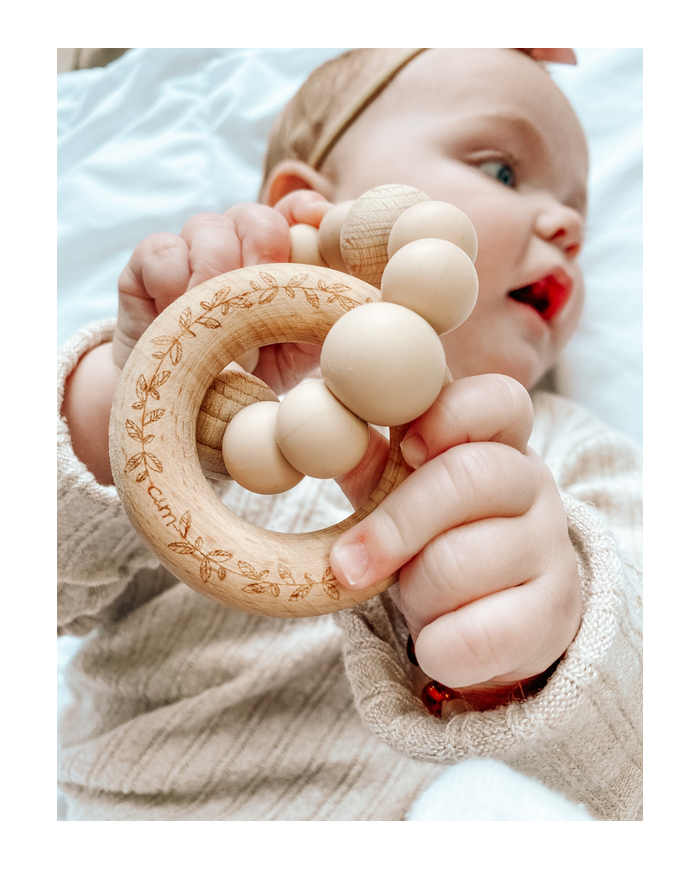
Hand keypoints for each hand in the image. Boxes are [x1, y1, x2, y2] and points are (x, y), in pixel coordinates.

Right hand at [115, 190, 330, 388]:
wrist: (187, 398)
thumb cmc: (252, 368)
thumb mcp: (298, 348)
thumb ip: (324, 316)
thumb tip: (362, 301)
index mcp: (276, 252)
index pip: (296, 212)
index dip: (307, 213)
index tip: (318, 226)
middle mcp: (237, 239)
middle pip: (255, 216)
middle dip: (263, 252)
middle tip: (260, 299)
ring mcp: (191, 244)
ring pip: (208, 228)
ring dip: (217, 280)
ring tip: (218, 328)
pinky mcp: (148, 260)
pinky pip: (164, 253)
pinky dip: (175, 288)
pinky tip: (181, 320)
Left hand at [332, 374, 581, 697]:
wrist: (487, 626)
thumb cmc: (433, 544)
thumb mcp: (400, 496)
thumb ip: (372, 464)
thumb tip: (328, 437)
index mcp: (498, 443)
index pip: (499, 400)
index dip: (452, 416)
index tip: (410, 447)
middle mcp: (534, 487)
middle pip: (470, 477)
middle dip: (396, 525)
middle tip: (348, 564)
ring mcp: (552, 549)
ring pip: (462, 561)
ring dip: (415, 592)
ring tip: (415, 600)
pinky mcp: (553, 615)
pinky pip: (483, 632)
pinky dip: (439, 646)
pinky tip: (435, 643)